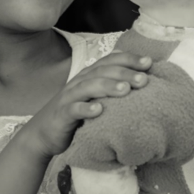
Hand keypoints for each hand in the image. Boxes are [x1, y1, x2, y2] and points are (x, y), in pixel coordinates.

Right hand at [23, 52, 150, 160]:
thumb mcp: (95, 98)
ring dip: (108, 87)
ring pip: (89, 87)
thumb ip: (112, 89)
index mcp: (89, 76)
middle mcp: (80, 82)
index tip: (149, 63)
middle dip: (125, 73)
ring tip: (126, 90)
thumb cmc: (76, 115)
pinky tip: (99, 110)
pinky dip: (86, 108)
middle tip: (144, 80)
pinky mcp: (62, 114)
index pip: (110, 61)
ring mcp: (69, 97)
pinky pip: (73, 109)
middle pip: (103, 72)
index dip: (129, 59)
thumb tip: (142, 84)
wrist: (43, 133)